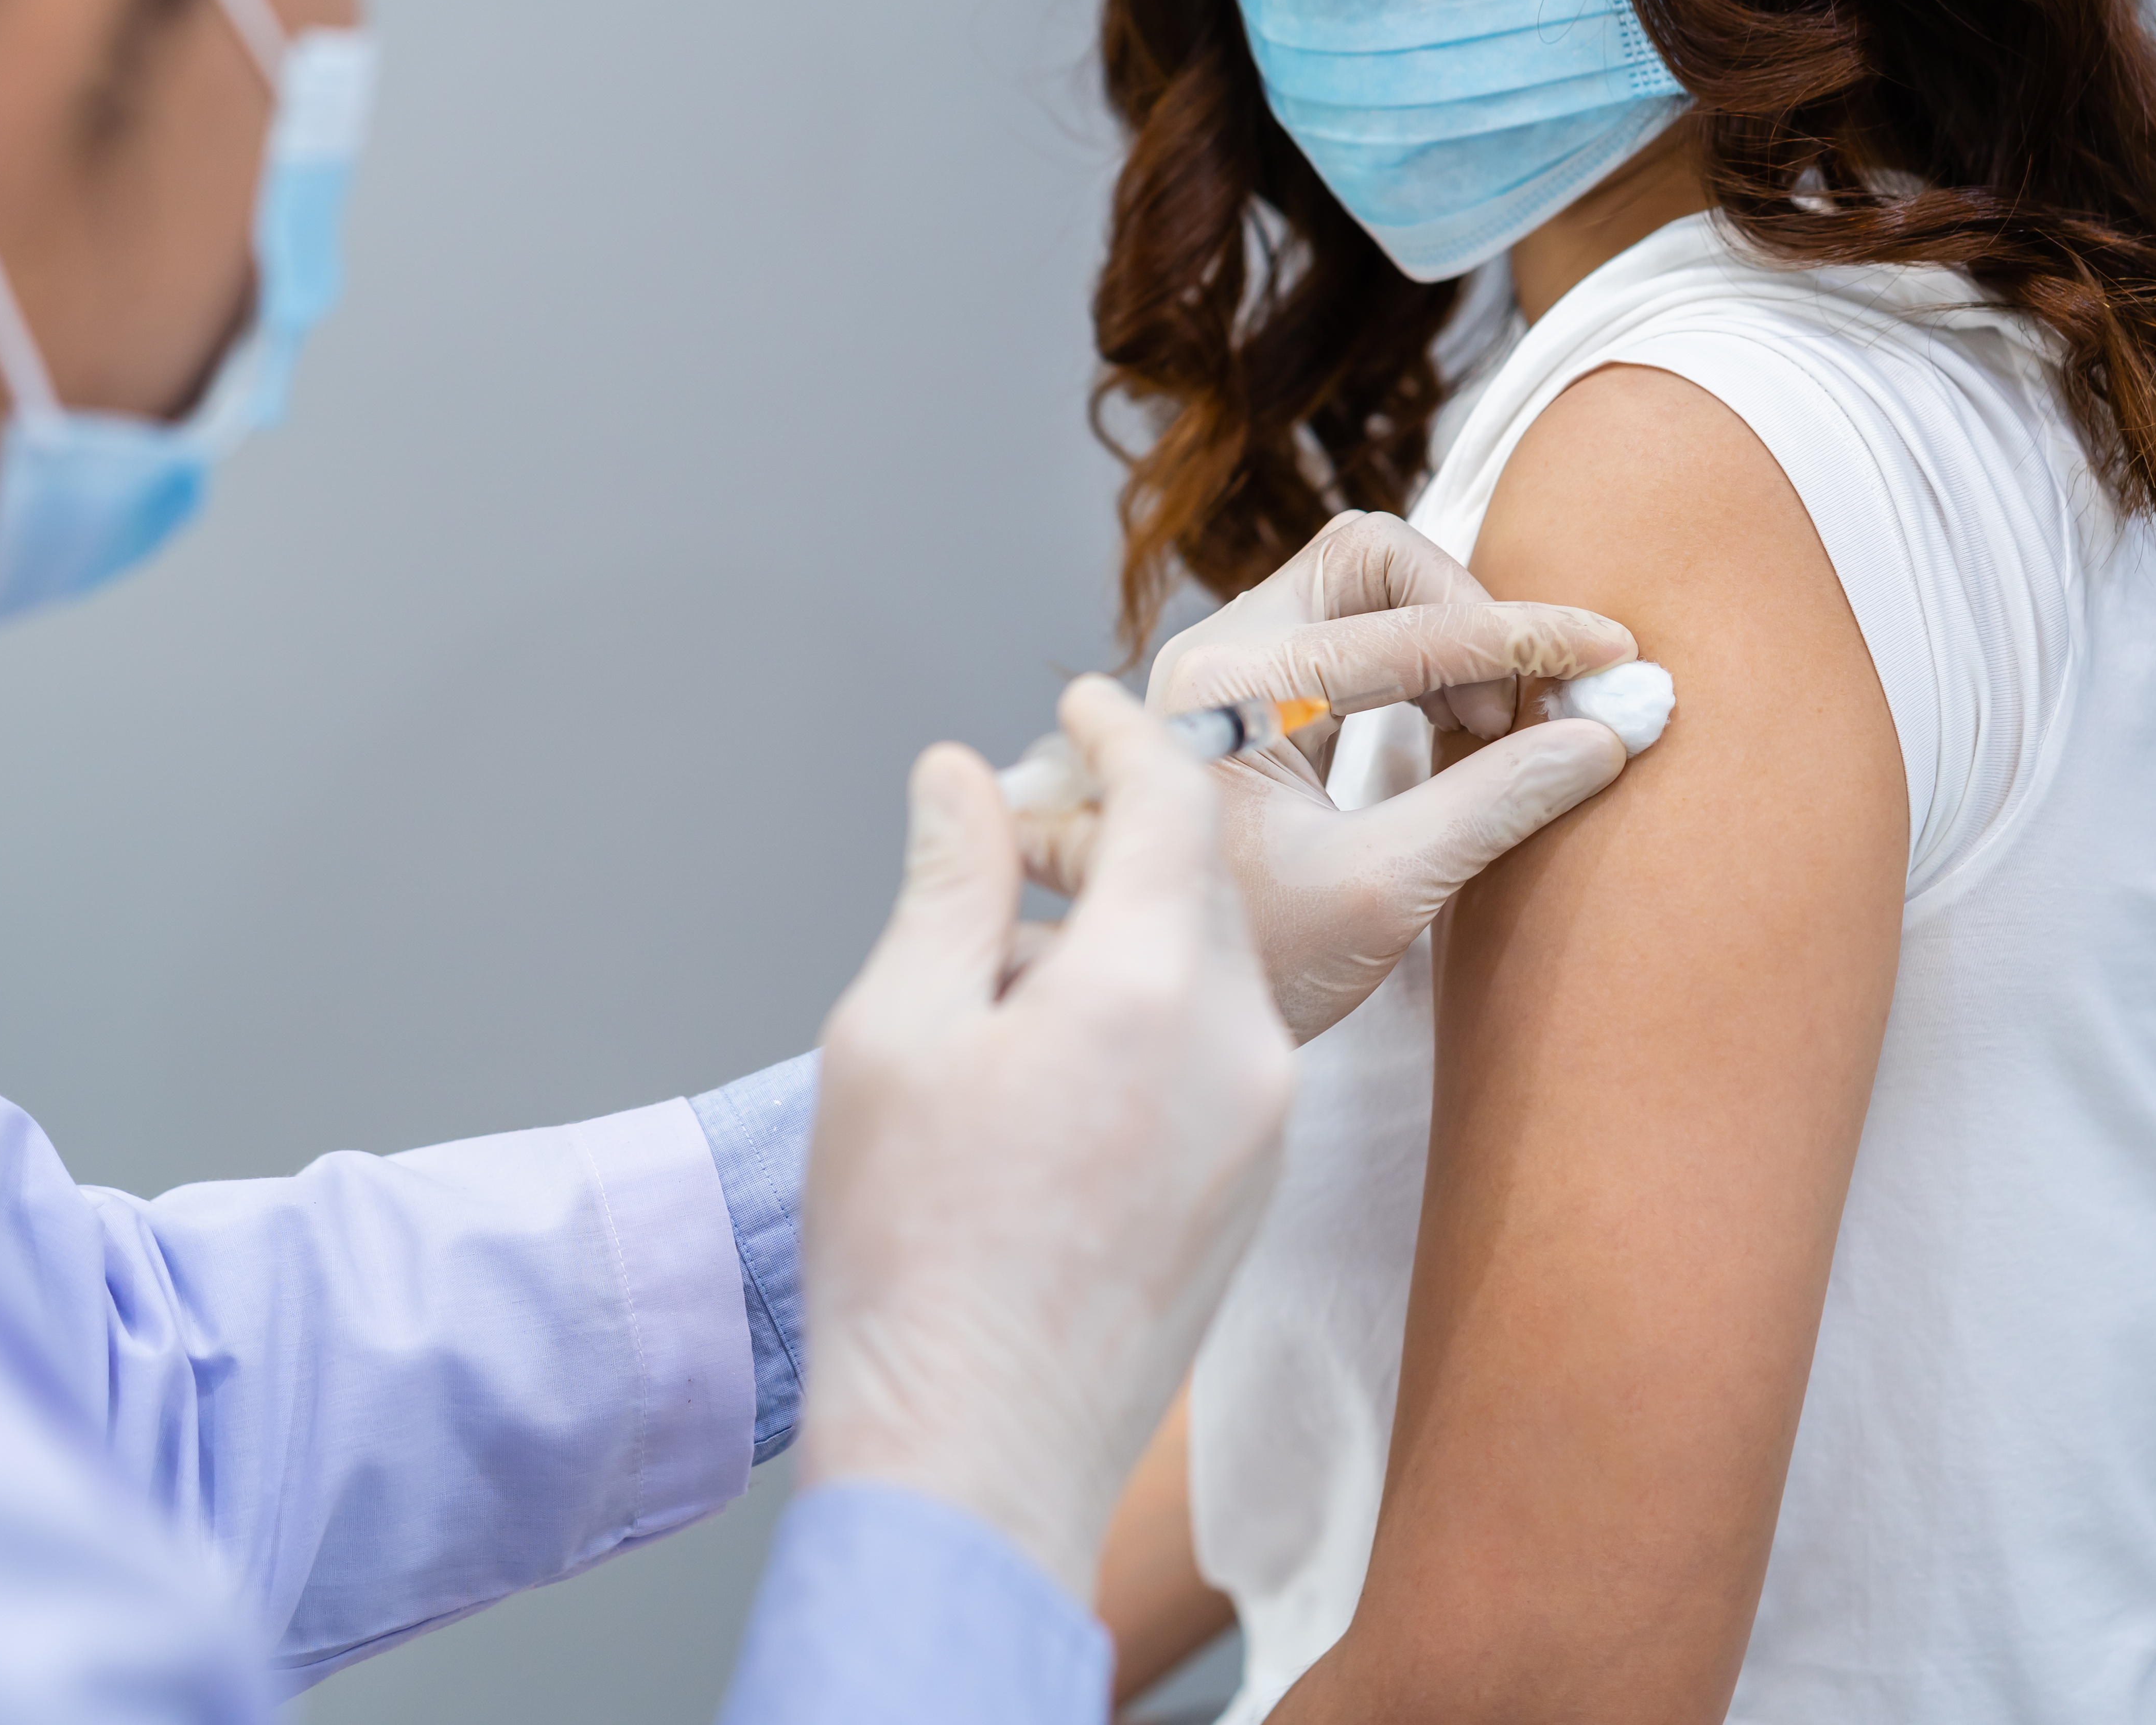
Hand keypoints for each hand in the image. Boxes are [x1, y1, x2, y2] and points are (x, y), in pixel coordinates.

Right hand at [798, 678, 1292, 1598]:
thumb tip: (961, 775)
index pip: (1169, 799)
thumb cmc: (910, 1252)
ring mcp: (1261, 1125)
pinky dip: (1154, 1013)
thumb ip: (949, 885)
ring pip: (1213, 969)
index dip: (1123, 731)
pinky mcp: (1255, 1190)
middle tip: (1032, 822)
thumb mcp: (894, 1033)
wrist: (974, 1455)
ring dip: (1133, 932)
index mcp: (1144, 986)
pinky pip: (1219, 1052)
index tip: (1080, 701)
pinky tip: (1058, 1057)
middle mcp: (1238, 1045)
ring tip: (1019, 961)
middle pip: (1201, 880)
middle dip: (1126, 830)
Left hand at [1043, 512, 1639, 1039]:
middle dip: (1466, 613)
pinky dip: (1419, 662)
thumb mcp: (1380, 890)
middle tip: (1516, 713)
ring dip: (1447, 638)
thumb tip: (1602, 737)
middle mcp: (1217, 653)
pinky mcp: (1250, 692)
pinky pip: (1349, 630)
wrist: (1166, 1008)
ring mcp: (1228, 666)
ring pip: (1363, 587)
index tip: (1613, 653)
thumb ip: (1492, 805)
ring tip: (1490, 733)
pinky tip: (1456, 730)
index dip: (1524, 638)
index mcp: (1233, 689)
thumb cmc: (1253, 961)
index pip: (1407, 628)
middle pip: (1369, 559)